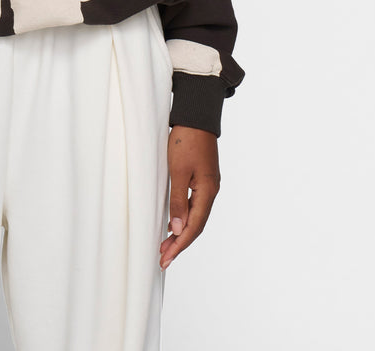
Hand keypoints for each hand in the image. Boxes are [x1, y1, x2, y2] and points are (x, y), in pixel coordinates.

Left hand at [159, 125, 220, 269]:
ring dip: (181, 232)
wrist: (196, 116)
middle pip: (197, 225)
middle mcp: (211, 191)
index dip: (180, 245)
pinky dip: (184, 217)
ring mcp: (208, 185)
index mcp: (208, 191)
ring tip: (165, 246)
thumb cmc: (186, 140)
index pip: (194, 226)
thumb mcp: (178, 170)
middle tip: (163, 258)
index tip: (166, 258)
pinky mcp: (203, 179)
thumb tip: (178, 229)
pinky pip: (195, 205)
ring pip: (196, 216)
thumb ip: (178, 200)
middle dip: (180, 243)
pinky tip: (174, 223)